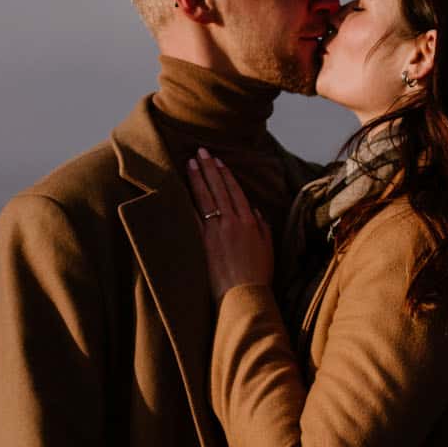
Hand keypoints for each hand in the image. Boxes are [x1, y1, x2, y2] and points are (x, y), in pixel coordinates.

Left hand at [187, 148, 272, 298]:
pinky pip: (193, 216)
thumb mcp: (268, 248)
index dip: (225, 174)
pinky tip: (179, 190)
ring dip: (197, 178)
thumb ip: (262, 226)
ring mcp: (216, 230)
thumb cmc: (258, 274)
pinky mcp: (203, 241)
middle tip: (200, 152)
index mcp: (249, 220)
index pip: (235, 190)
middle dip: (208, 168)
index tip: (218, 161)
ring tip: (190, 163)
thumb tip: (255, 211)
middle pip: (218, 188)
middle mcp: (232, 221)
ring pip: (205, 197)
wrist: (244, 294)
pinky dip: (186, 201)